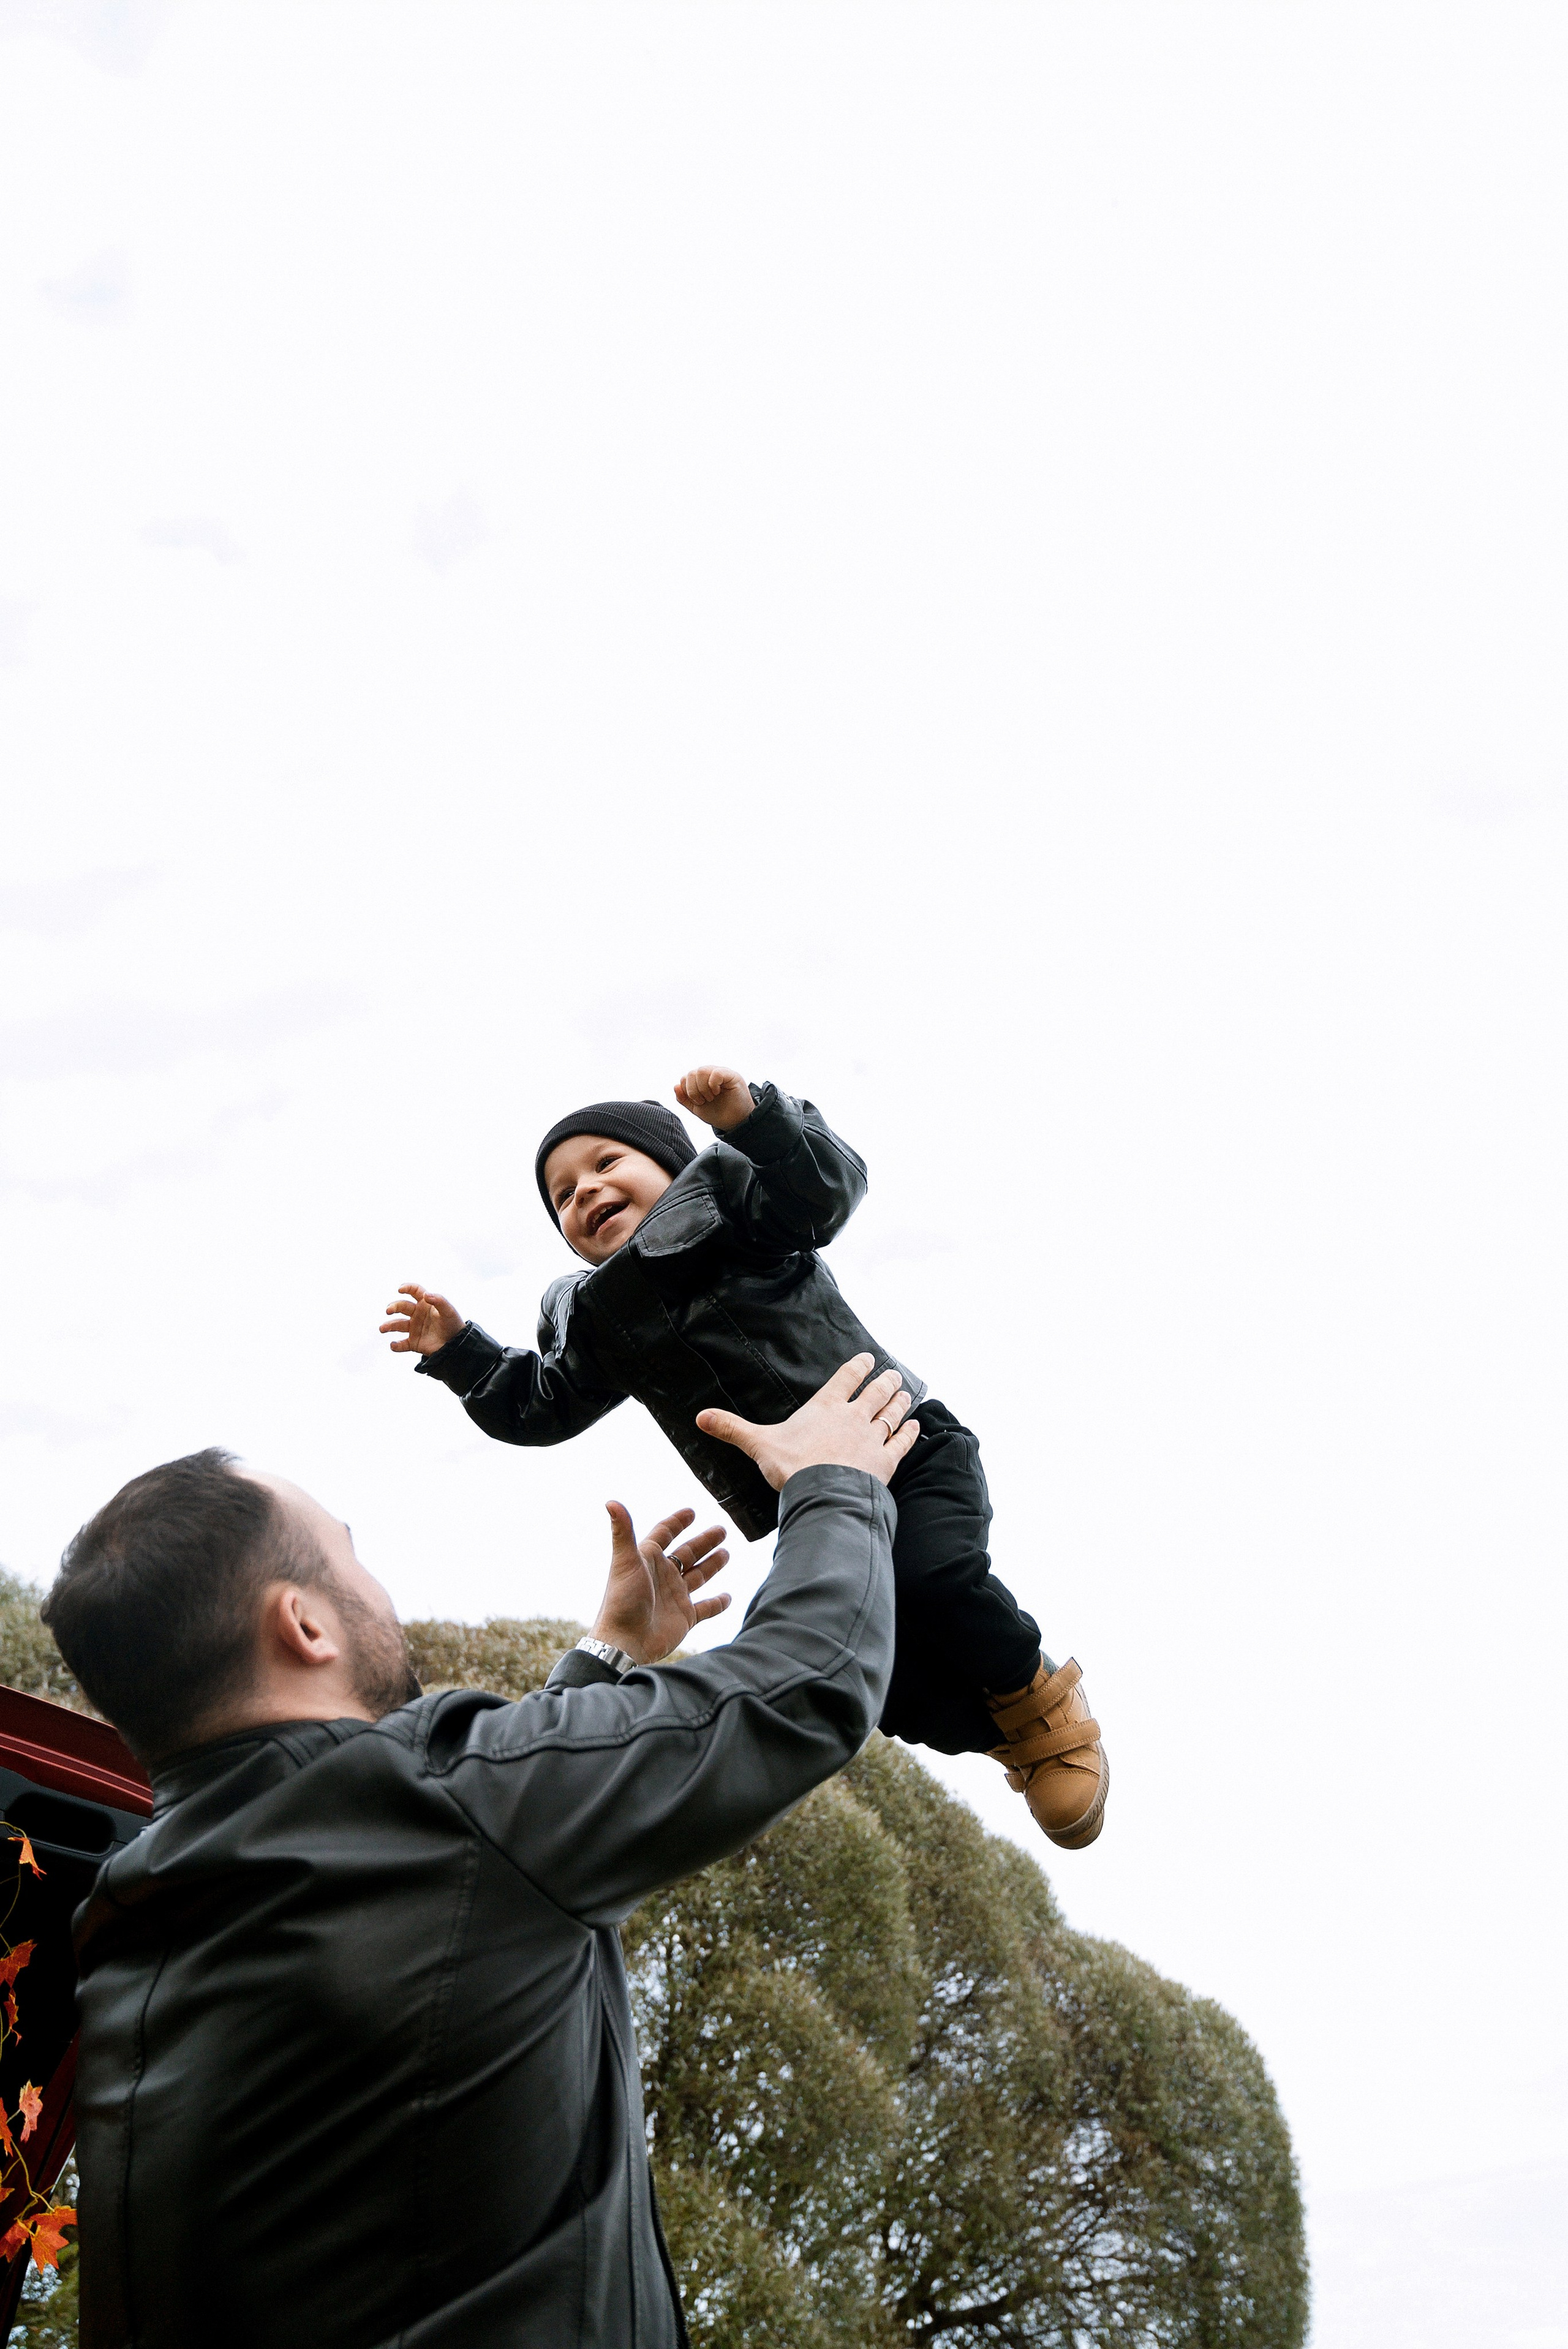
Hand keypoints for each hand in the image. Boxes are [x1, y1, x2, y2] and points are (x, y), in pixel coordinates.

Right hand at [380, 1284, 464, 1356]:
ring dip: (389, 1326)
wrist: (457, 1344)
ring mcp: (414, 1328)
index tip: (400, 1289)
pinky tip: (393, 1345)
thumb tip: (426, 1294)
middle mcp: (417, 1314)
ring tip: (382, 1328)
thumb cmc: (453, 1324)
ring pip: (397, 1325)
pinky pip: (402, 1344)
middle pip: (402, 1306)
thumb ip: (439, 1301)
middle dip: (393, 1307)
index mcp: (425, 1304)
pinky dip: (396, 1345)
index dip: (407, 1287)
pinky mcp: (414, 1342)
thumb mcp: (449, 1311)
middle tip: (388, 1310)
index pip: (414, 1291)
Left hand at [591, 1506, 731, 1665]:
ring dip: (712, 1565)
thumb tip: (611, 1501)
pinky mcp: (684, 1618)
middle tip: (722, 1530)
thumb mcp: (625, 1561)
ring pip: (698, 1576)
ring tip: (726, 1553)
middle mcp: (662, 1576)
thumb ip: (623, 1531)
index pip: (665, 1534)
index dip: (677, 1522)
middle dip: (704, 1541)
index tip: (691, 1512)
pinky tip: (728, 1597)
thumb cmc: (622, 1601)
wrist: (625, 1642)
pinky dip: (717, 1603)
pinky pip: (706, 1608)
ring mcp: (674, 1597)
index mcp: (648, 1560)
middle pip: (687, 1553)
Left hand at [675, 1065, 753, 1130]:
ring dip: (702, 1088)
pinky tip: (717, 1092)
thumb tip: (675, 1086)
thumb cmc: (717, 1114)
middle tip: (703, 1101)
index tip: (698, 1102)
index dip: (687, 1091)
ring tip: (710, 1098)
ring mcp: (721, 1073)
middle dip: (693, 1091)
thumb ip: (684, 1099)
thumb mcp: (696, 1108)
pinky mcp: (732, 1075)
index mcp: (700, 1081)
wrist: (735, 1123)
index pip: (685, 1078)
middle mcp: (710, 1074)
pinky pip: (716, 1072)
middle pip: (692, 1073)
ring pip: (701, 1071)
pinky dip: (713, 1084)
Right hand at [696, 1355, 918, 1491]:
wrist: (824, 1492)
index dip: (858, 1367)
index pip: (846, 1379)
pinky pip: (902, 1442)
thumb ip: (732, 1428)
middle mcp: (854, 1417)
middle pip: (875, 1393)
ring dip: (900, 1402)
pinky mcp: (886, 1461)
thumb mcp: (758, 1444)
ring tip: (906, 1393)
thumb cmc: (792, 1466)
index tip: (868, 1358)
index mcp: (826, 1407)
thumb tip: (699, 1417)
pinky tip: (915, 1426)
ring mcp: (873, 1438)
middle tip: (895, 1373)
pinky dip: (910, 1433)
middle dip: (886, 1381)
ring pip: (891, 1414)